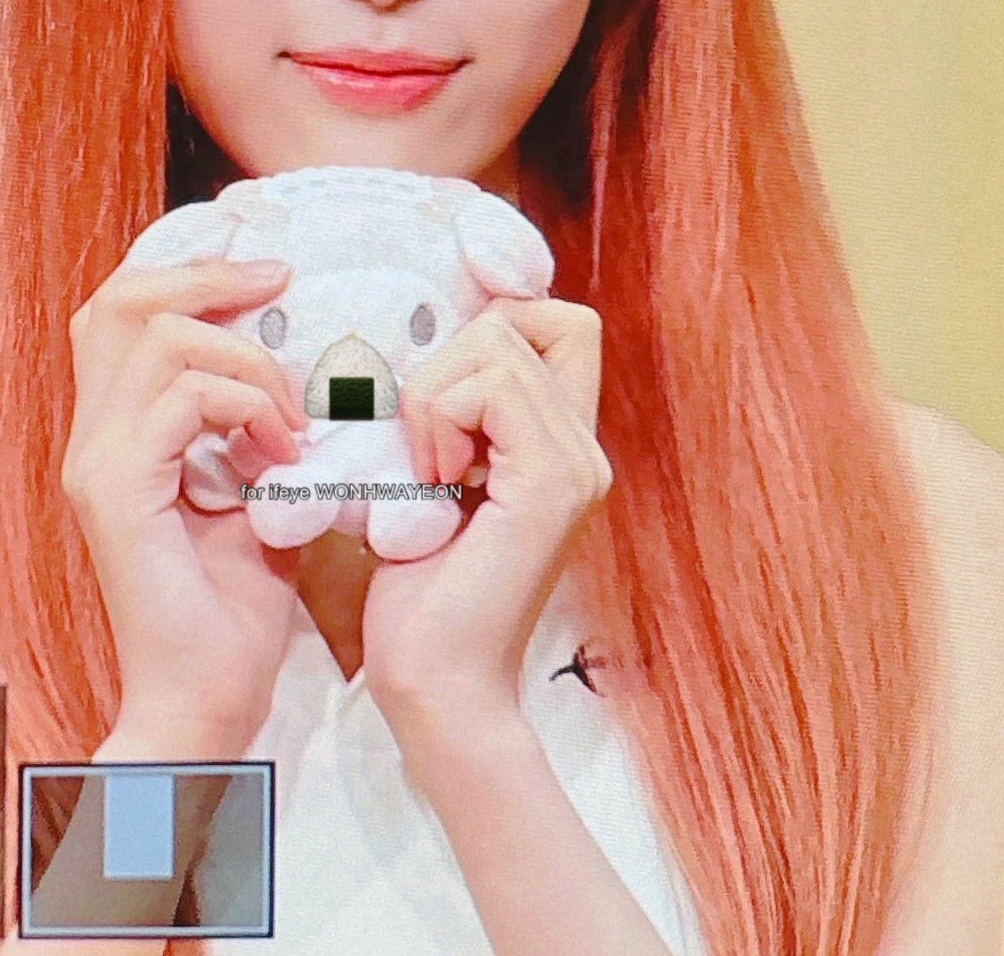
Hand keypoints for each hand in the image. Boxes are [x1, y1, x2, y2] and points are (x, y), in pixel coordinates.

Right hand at [62, 254, 308, 749]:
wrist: (209, 702)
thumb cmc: (237, 611)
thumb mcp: (259, 490)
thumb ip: (260, 424)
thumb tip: (310, 357)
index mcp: (116, 433)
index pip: (120, 310)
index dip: (186, 270)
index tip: (267, 270)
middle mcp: (91, 439)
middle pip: (121, 300)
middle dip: (206, 275)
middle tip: (280, 280)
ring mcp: (97, 464)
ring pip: (163, 339)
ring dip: (248, 361)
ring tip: (292, 421)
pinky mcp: (116, 491)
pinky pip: (184, 398)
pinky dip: (246, 406)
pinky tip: (281, 456)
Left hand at [360, 297, 611, 730]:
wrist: (436, 687)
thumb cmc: (422, 595)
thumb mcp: (437, 478)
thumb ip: (455, 417)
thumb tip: (425, 345)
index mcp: (562, 446)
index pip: (561, 323)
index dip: (499, 319)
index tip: (441, 381)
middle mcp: (584, 450)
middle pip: (519, 322)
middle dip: (448, 359)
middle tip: (425, 443)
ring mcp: (575, 466)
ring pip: (498, 346)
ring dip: (435, 396)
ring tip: (426, 471)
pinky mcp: (550, 484)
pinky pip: (489, 391)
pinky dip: (439, 419)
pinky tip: (432, 483)